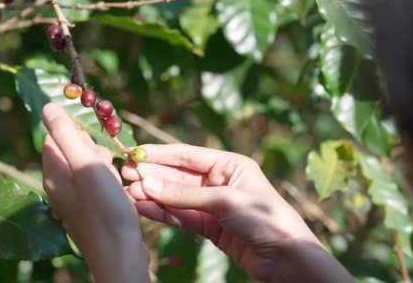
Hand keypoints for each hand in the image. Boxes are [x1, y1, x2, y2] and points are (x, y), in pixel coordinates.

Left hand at [41, 103, 149, 282]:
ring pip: (86, 167)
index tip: (93, 142)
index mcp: (52, 174)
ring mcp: (74, 201)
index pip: (54, 137)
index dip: (75, 132)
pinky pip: (95, 184)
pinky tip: (117, 190)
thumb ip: (66, 135)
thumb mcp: (85, 165)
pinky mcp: (90, 211)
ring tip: (113, 178)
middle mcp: (58, 187)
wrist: (120, 255)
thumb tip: (47, 106)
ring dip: (102, 164)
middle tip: (105, 164)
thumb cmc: (104, 209)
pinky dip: (107, 181)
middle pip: (71, 150)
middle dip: (91, 149)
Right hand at [123, 144, 353, 282]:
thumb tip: (148, 185)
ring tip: (129, 193)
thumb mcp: (223, 201)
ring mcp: (213, 205)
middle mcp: (219, 181)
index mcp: (229, 164)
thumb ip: (184, 195)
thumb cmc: (265, 219)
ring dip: (154, 195)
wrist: (286, 258)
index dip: (159, 154)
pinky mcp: (210, 227)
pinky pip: (181, 216)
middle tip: (126, 175)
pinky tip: (144, 209)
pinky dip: (162, 213)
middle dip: (153, 176)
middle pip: (178, 176)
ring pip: (176, 197)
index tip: (134, 154)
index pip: (187, 155)